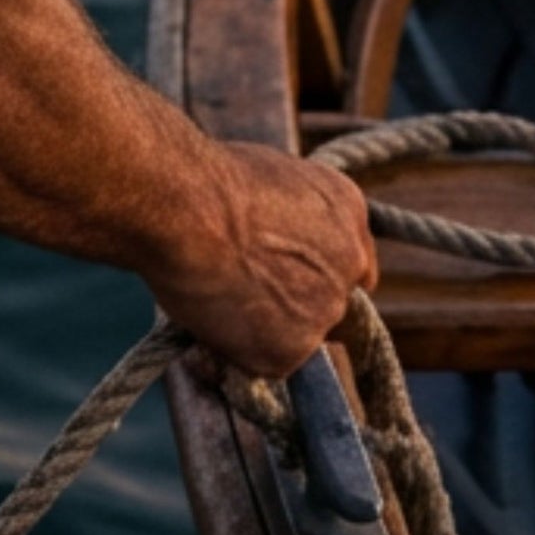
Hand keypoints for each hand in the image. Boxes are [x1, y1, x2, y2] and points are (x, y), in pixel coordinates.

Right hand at [146, 144, 377, 380]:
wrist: (184, 208)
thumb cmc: (203, 180)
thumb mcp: (265, 173)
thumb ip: (288, 211)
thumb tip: (268, 230)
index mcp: (347, 210)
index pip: (348, 262)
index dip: (311, 271)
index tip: (281, 274)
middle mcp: (350, 263)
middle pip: (325, 301)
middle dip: (288, 300)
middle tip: (237, 284)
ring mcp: (324, 310)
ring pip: (292, 334)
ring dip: (259, 325)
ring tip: (212, 291)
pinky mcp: (291, 350)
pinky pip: (261, 360)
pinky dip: (234, 348)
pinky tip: (208, 312)